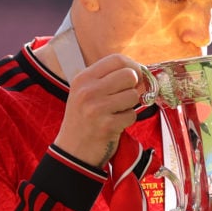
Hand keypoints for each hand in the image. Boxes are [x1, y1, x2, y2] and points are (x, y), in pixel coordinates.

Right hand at [54, 53, 148, 167]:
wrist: (72, 151)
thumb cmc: (83, 120)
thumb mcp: (85, 93)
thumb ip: (107, 79)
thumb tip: (138, 71)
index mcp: (83, 78)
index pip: (116, 59)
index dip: (132, 66)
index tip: (135, 76)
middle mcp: (88, 91)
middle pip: (129, 75)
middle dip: (133, 86)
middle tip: (126, 96)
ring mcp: (97, 108)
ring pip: (133, 95)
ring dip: (130, 106)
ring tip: (116, 113)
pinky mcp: (107, 125)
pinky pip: (132, 115)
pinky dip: (127, 121)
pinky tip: (114, 125)